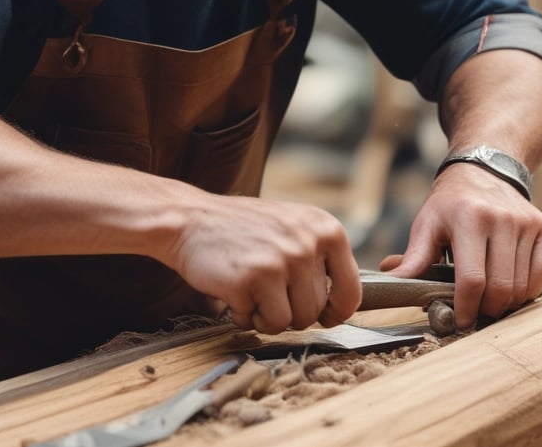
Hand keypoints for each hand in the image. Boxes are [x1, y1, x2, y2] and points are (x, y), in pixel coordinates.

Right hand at [166, 195, 360, 333]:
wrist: (190, 220)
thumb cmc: (243, 229)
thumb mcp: (293, 229)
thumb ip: (320, 260)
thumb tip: (343, 306)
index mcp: (326, 229)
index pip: (351, 290)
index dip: (336, 311)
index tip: (325, 316)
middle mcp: (308, 243)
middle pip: (316, 311)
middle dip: (291, 312)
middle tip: (268, 291)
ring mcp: (280, 261)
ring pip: (291, 321)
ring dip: (268, 317)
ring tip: (252, 290)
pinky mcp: (252, 279)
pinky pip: (261, 322)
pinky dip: (246, 316)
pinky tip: (234, 291)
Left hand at [380, 162, 541, 329]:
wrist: (484, 172)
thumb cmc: (450, 204)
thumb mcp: (427, 225)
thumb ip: (413, 257)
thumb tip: (390, 280)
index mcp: (468, 218)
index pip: (472, 279)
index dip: (467, 307)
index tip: (461, 320)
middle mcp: (502, 219)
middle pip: (500, 287)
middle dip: (486, 310)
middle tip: (475, 313)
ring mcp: (526, 224)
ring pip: (521, 285)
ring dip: (506, 303)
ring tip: (489, 301)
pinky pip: (541, 275)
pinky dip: (526, 290)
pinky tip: (510, 288)